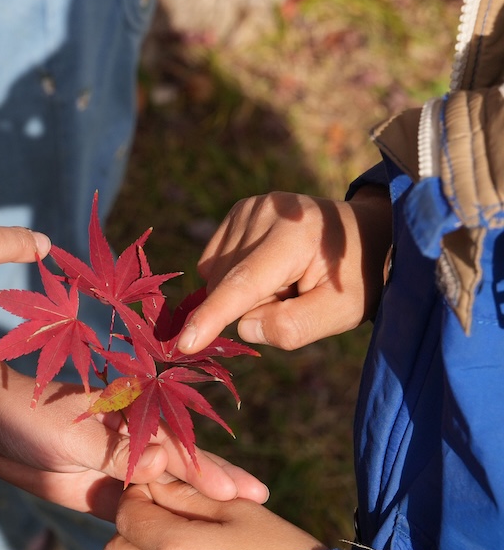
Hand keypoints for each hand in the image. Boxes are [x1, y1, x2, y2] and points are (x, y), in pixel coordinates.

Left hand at [0, 355, 269, 520]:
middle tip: (258, 508)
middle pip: (185, 471)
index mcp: (136, 420)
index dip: (211, 472)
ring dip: (196, 511)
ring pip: (167, 495)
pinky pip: (138, 514)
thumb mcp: (74, 428)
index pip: (181, 449)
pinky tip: (185, 546)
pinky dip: (161, 528)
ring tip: (233, 533)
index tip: (243, 493)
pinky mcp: (103, 494)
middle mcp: (136, 445)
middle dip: (219, 488)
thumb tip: (164, 463)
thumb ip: (119, 449)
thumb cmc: (32, 412)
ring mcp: (121, 471)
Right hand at [176, 188, 390, 353]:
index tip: (184, 342)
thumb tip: (242, 327)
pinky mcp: (238, 209)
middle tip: (293, 295)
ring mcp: (249, 207)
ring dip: (242, 291)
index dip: (212, 316)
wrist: (366, 233)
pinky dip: (233, 276)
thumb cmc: (356, 278)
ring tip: (285, 278)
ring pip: (215, 276)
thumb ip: (294, 327)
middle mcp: (265, 213)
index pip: (243, 284)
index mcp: (294, 237)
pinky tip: (267, 267)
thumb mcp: (341, 313)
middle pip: (226, 285)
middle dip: (250, 306)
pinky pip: (213, 262)